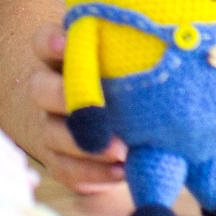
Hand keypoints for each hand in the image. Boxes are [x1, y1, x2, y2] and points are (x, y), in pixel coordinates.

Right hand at [26, 26, 126, 190]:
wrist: (98, 123)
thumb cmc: (121, 82)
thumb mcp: (121, 65)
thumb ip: (131, 58)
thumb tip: (176, 46)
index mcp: (59, 58)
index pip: (43, 42)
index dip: (51, 42)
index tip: (68, 44)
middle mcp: (46, 90)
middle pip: (40, 88)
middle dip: (65, 97)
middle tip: (99, 109)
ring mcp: (48, 126)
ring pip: (52, 133)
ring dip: (84, 144)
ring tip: (121, 150)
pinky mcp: (56, 159)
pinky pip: (64, 168)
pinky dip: (93, 173)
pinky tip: (121, 172)